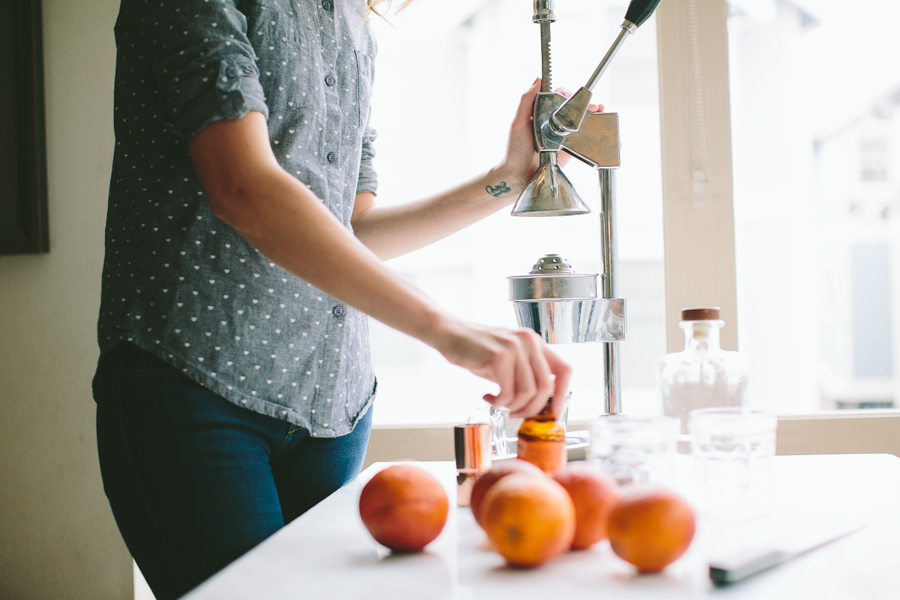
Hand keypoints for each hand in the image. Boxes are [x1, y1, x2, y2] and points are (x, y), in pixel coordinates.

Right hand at [432, 316, 571, 418]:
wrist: (449, 335)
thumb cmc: (477, 350)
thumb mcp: (508, 360)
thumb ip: (526, 376)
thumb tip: (539, 406)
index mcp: (536, 342)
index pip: (565, 369)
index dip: (562, 395)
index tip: (552, 412)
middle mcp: (529, 341)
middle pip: (546, 387)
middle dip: (532, 408)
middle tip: (515, 414)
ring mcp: (515, 347)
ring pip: (528, 392)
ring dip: (512, 406)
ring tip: (498, 403)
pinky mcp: (499, 356)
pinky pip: (507, 392)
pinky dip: (498, 402)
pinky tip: (488, 396)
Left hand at [497, 79, 603, 195]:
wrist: (519, 176)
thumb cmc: (515, 150)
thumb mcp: (517, 123)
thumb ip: (525, 101)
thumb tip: (537, 80)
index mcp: (540, 112)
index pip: (556, 96)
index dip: (567, 93)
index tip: (573, 94)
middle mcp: (552, 121)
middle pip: (571, 105)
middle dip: (583, 101)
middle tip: (591, 104)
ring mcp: (561, 133)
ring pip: (579, 118)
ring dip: (590, 111)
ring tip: (598, 109)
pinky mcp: (568, 147)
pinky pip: (582, 135)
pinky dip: (592, 127)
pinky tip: (599, 121)